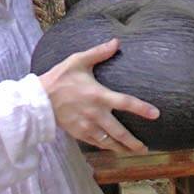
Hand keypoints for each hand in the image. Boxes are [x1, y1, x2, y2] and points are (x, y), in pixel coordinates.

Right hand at [39, 38, 158, 152]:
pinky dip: (106, 147)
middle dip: (133, 142)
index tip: (156, 114)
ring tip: (133, 152)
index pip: (125, 103)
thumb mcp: (78, 60)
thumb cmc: (59, 77)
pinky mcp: (78, 133)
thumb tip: (117, 41)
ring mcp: (86, 126)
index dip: (141, 109)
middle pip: (119, 132)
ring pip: (108, 142)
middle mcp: (95, 114)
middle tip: (145, 149)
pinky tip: (112, 149)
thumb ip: (99, 52)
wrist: (38, 99)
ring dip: (121, 148)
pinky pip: (96, 143)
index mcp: (98, 95)